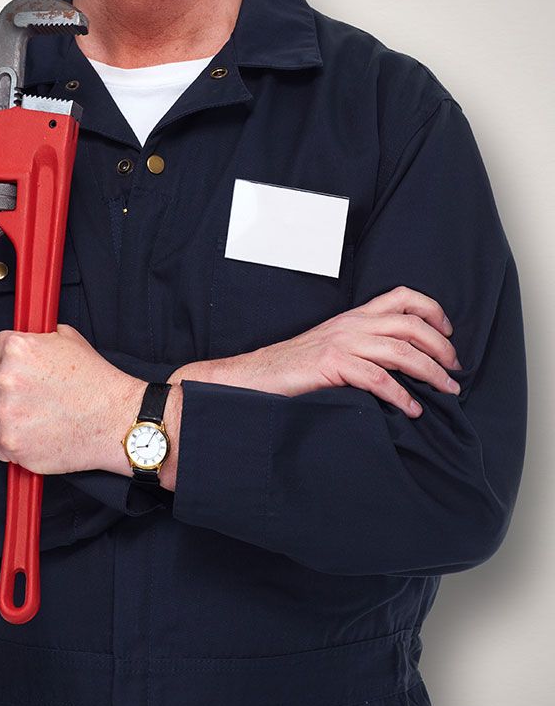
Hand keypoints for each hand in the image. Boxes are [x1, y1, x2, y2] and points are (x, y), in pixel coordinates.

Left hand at [0, 324, 142, 473]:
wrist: (117, 421)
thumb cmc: (98, 382)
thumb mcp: (70, 339)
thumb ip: (39, 338)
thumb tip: (27, 339)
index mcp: (18, 349)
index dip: (5, 359)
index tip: (16, 370)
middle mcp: (6, 379)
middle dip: (11, 389)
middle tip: (39, 397)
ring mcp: (7, 414)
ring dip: (10, 415)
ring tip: (42, 417)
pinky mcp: (11, 443)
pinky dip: (11, 441)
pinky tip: (35, 436)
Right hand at [170, 286, 459, 417]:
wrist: (251, 377)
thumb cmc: (291, 369)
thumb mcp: (330, 347)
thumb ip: (361, 346)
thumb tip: (399, 362)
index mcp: (352, 317)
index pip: (402, 297)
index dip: (433, 311)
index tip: (449, 334)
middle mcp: (350, 325)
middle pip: (411, 324)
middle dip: (442, 347)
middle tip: (454, 371)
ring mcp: (341, 344)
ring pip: (401, 350)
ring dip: (431, 372)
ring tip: (446, 390)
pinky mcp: (331, 366)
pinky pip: (378, 379)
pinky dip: (401, 395)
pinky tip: (411, 408)